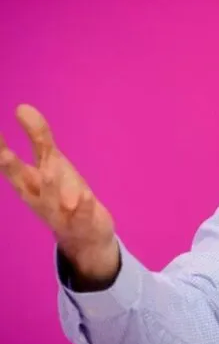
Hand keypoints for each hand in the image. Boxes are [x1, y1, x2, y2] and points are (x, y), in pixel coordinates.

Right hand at [0, 104, 118, 283]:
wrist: (84, 236)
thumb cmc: (62, 194)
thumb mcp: (51, 163)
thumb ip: (38, 137)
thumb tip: (22, 107)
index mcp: (29, 182)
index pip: (9, 164)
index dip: (0, 149)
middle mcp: (38, 197)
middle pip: (23, 183)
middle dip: (13, 169)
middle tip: (3, 154)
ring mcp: (59, 212)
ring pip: (50, 200)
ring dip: (49, 186)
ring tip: (49, 172)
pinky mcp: (81, 222)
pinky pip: (81, 215)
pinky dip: (82, 206)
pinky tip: (85, 196)